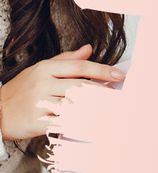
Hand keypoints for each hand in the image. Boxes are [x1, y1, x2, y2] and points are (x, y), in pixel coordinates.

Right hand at [0, 45, 124, 141]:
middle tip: (121, 95)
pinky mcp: (38, 122)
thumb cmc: (21, 90)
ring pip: (75, 105)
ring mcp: (39, 103)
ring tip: (113, 109)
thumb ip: (66, 60)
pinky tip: (94, 123)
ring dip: (96, 108)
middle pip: (80, 86)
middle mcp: (43, 84)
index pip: (79, 66)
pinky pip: (65, 122)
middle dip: (103, 91)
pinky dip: (81, 123)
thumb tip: (88, 48)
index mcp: (45, 68)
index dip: (102, 70)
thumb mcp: (39, 69)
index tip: (119, 75)